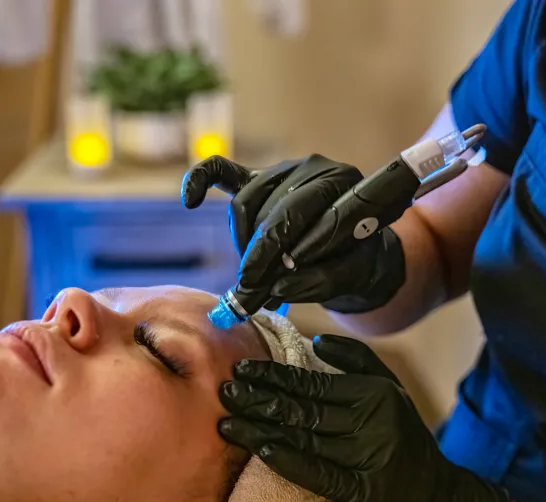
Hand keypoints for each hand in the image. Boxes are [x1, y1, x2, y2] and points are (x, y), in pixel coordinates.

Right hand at [181, 155, 405, 313]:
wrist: (356, 243)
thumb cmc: (356, 258)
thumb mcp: (353, 275)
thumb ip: (322, 281)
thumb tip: (278, 288)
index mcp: (345, 185)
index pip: (306, 215)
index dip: (283, 252)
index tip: (267, 285)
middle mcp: (315, 168)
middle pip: (273, 209)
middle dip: (259, 254)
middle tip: (250, 289)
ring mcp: (284, 169)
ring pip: (248, 203)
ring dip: (245, 242)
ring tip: (254, 272)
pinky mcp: (259, 176)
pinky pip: (222, 171)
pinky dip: (201, 181)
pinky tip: (189, 201)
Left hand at [217, 334, 509, 501]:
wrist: (433, 496)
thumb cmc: (401, 436)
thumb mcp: (390, 390)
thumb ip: (356, 360)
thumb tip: (315, 340)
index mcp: (373, 394)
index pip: (313, 383)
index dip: (275, 376)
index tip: (243, 369)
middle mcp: (370, 423)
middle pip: (303, 409)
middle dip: (259, 399)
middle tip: (225, 390)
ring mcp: (365, 458)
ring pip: (302, 439)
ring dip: (260, 430)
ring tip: (226, 421)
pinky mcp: (359, 492)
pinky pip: (316, 473)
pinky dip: (288, 461)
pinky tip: (261, 451)